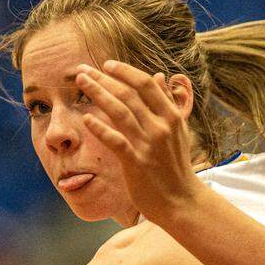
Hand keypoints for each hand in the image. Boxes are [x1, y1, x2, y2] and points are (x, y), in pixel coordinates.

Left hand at [75, 60, 204, 223]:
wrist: (182, 201)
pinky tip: (86, 118)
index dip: (125, 71)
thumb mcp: (179, 130)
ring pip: (120, 111)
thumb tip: (161, 75)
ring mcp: (148, 144)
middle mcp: (161, 126)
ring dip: (98, 93)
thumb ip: (168, 102)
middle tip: (83, 69)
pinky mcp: (136, 163)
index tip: (107, 64)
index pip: (145, 84)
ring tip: (82, 82)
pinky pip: (116, 141)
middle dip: (103, 78)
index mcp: (172, 115)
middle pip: (128, 94)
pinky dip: (101, 128)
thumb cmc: (176, 166)